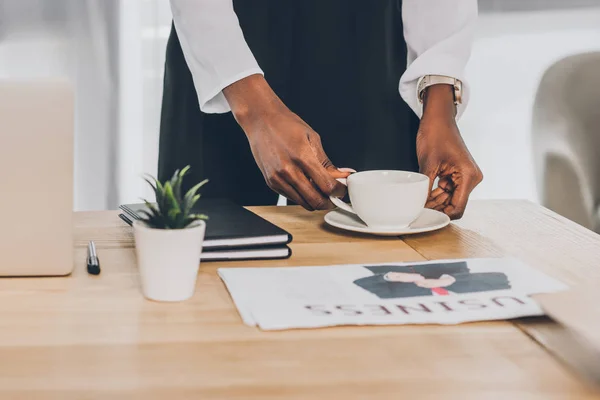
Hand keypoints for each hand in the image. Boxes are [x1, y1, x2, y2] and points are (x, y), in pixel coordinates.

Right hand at [223, 74, 349, 209]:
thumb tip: (341, 175)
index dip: (338, 192)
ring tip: (321, 191)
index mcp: (303, 157)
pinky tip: (305, 185)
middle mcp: (289, 171)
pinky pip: (291, 197)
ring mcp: (278, 179)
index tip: (341, 190)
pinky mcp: (271, 182)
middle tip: (334, 196)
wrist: (261, 120)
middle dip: (329, 202)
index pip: (327, 186)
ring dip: (315, 201)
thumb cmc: (285, 125)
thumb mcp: (312, 138)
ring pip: (303, 203)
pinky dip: (302, 196)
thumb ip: (326, 162)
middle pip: (316, 200)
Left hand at [416, 85, 482, 218]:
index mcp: (468, 176)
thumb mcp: (428, 164)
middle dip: (437, 209)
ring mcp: (464, 176)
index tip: (426, 216)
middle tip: (417, 211)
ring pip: (449, 199)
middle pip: (454, 205)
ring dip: (435, 202)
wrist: (438, 118)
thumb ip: (426, 187)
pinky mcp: (457, 174)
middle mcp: (470, 178)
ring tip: (417, 204)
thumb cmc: (435, 134)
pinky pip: (447, 190)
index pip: (458, 207)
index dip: (442, 215)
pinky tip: (422, 196)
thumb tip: (420, 206)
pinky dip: (435, 194)